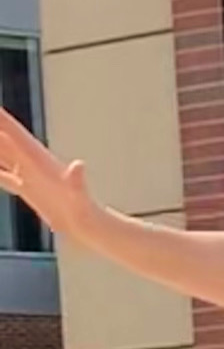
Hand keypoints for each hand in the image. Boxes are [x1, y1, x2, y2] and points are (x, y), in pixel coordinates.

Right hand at [0, 104, 99, 245]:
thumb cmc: (85, 213)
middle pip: (6, 140)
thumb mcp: (80, 198)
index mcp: (41, 161)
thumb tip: (79, 165)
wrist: (89, 227)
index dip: (3, 120)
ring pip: (4, 155)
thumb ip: (77, 182)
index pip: (16, 135)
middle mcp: (34, 164)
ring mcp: (31, 176)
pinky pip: (5, 174)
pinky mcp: (29, 189)